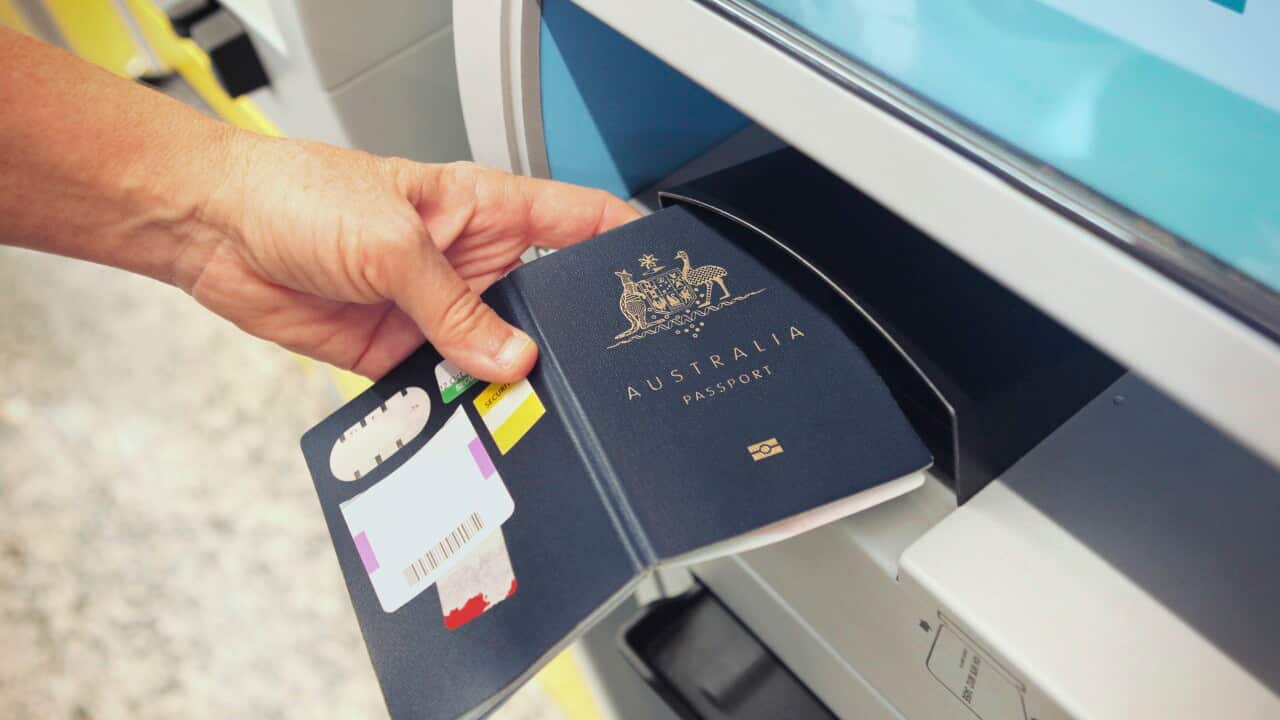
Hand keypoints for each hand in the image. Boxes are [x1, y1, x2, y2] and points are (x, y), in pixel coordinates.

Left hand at [174, 134, 638, 381]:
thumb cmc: (295, 195)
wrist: (214, 230)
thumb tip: (511, 359)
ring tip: (521, 408)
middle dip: (562, 339)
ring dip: (504, 384)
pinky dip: (455, 410)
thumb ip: (455, 307)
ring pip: (495, 357)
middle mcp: (468, 261)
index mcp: (483, 208)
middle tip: (581, 374)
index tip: (656, 279)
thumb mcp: (391, 243)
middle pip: (544, 305)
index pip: (578, 220)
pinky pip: (443, 390)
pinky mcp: (399, 352)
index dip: (623, 244)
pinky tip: (465, 424)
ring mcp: (435, 310)